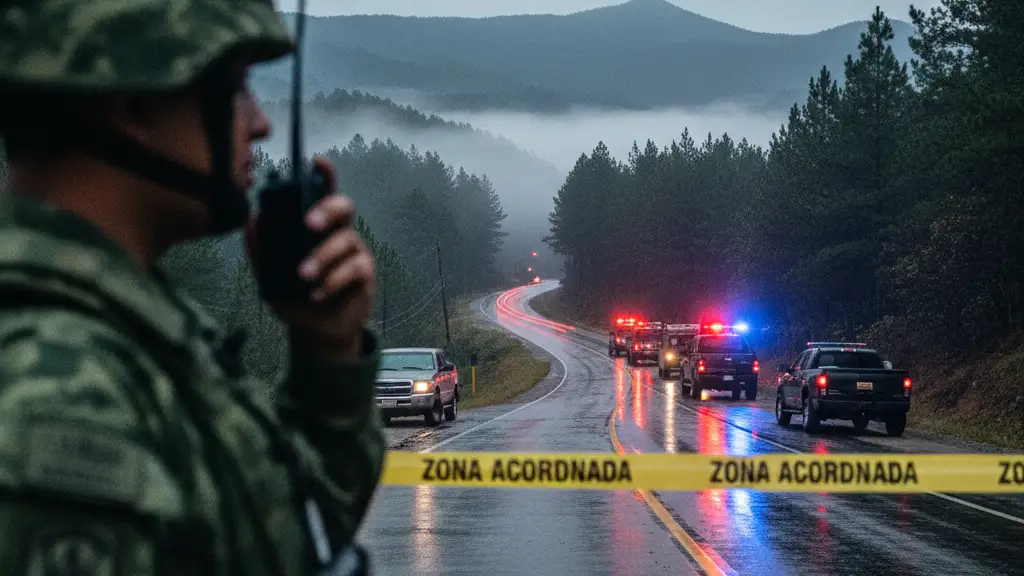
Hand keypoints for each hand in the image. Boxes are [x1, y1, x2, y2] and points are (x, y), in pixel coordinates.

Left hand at [245, 157, 375, 359]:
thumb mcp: (269, 277)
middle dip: (327, 210)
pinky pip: (353, 269)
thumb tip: (252, 221)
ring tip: (304, 276)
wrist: (316, 331)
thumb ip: (261, 251)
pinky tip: (317, 294)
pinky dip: (332, 281)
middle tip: (308, 224)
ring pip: (346, 241)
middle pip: (343, 207)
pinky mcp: (364, 274)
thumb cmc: (294, 296)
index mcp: (316, 227)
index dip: (323, 175)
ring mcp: (354, 252)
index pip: (321, 194)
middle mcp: (337, 233)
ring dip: (323, 257)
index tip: (317, 162)